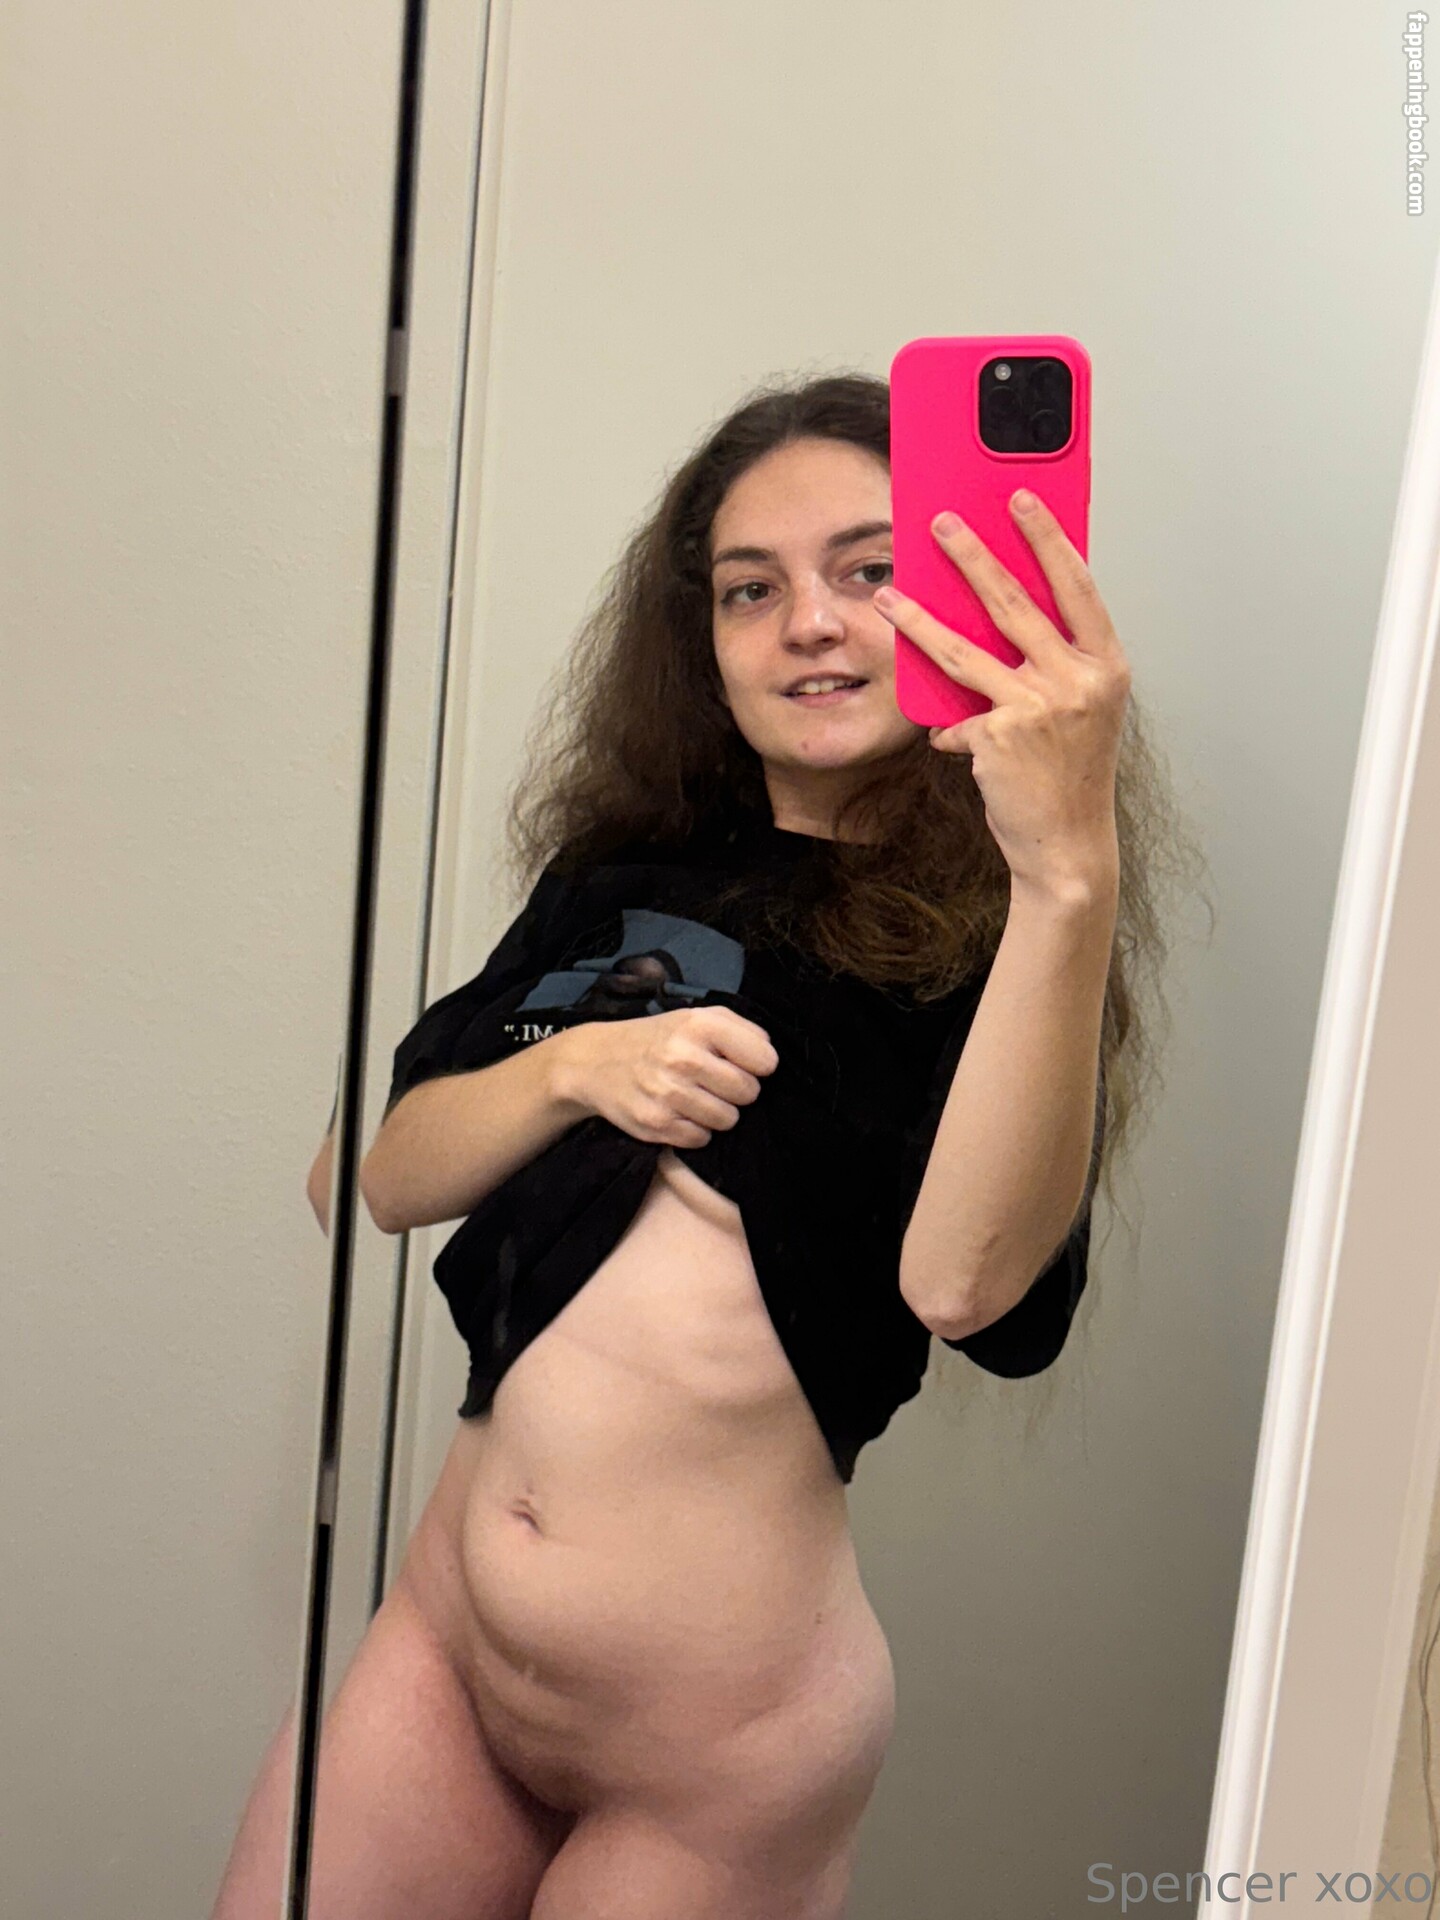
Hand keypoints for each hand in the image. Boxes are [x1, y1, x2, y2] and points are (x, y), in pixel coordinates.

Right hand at [554, 1006, 778, 1148]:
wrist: (595, 1061)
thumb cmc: (657, 1039)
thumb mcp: (695, 1017)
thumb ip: (740, 1029)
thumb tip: (769, 1055)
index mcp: (700, 1025)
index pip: (765, 1060)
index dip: (757, 1065)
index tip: (740, 1063)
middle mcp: (684, 1057)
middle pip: (749, 1092)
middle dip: (738, 1090)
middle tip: (715, 1083)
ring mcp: (668, 1093)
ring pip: (728, 1120)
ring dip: (718, 1112)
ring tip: (696, 1097)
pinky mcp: (655, 1123)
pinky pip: (702, 1139)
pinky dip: (695, 1130)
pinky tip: (679, 1112)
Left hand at [873, 490, 1129, 893]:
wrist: (1069, 844)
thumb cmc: (1072, 776)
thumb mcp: (1078, 711)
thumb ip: (1049, 666)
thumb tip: (993, 622)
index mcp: (1106, 666)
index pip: (1076, 586)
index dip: (1047, 539)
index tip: (1021, 501)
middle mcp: (1077, 681)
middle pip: (1015, 603)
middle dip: (973, 556)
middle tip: (941, 523)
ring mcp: (1038, 707)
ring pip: (965, 650)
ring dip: (921, 619)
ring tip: (891, 593)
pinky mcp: (1000, 737)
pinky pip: (957, 716)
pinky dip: (949, 727)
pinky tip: (944, 736)